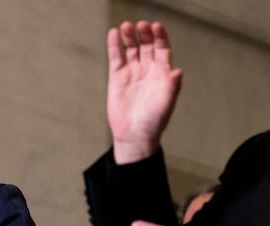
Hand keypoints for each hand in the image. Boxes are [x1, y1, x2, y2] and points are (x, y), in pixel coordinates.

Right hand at [107, 21, 182, 163]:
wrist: (134, 135)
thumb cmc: (153, 122)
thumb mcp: (166, 104)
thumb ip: (173, 86)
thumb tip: (178, 71)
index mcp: (162, 74)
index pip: (162, 49)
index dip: (160, 37)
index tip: (156, 26)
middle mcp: (148, 70)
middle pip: (147, 45)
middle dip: (144, 34)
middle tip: (140, 25)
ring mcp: (132, 73)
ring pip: (131, 49)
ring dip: (129, 36)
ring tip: (125, 26)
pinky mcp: (117, 78)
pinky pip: (116, 58)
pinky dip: (114, 46)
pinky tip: (113, 34)